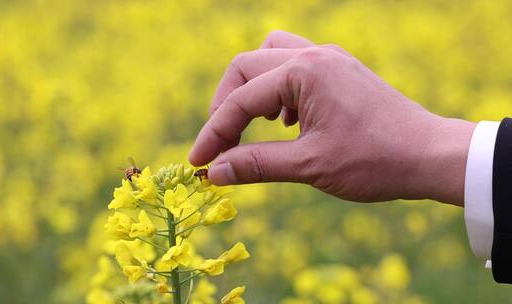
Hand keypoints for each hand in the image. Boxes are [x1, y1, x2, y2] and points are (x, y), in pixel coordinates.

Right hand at [189, 30, 474, 205]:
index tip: (199, 163)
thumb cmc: (374, 161)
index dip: (214, 133)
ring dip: (251, 89)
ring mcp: (328, 59)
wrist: (430, 155)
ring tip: (252, 126)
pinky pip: (293, 65)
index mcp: (304, 73)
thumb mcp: (310, 165)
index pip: (241, 100)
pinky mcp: (338, 70)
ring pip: (269, 56)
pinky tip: (287, 121)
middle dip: (226, 106)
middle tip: (220, 144)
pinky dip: (277, 90)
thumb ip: (257, 164)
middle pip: (246, 67)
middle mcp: (313, 55)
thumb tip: (215, 172)